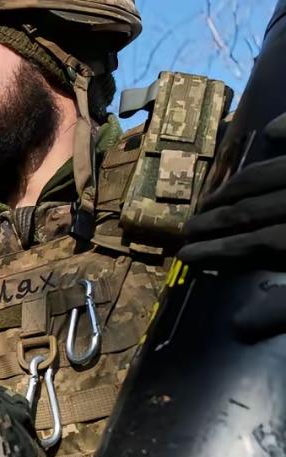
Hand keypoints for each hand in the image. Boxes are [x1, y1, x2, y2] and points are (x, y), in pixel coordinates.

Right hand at [177, 114, 285, 340]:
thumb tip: (238, 325)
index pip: (250, 245)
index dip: (216, 253)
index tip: (185, 258)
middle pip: (252, 208)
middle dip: (215, 219)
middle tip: (188, 228)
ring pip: (271, 172)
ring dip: (236, 184)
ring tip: (213, 196)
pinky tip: (271, 132)